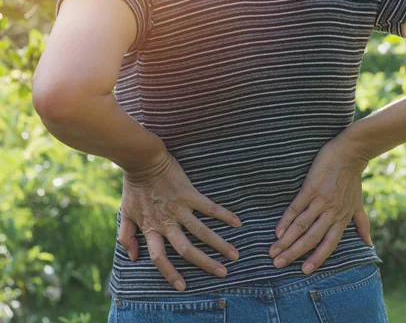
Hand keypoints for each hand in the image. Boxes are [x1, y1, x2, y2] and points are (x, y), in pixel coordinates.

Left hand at [117, 148, 242, 291]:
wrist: (142, 161)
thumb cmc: (134, 187)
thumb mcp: (125, 213)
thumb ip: (126, 236)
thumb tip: (133, 257)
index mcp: (151, 228)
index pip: (159, 258)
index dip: (169, 274)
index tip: (182, 286)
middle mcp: (167, 222)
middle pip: (186, 250)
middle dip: (206, 263)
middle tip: (222, 273)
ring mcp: (180, 208)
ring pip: (202, 232)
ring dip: (220, 244)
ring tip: (235, 254)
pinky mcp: (190, 194)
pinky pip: (210, 207)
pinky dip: (224, 215)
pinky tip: (238, 222)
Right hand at [269, 133, 371, 273]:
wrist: (350, 152)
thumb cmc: (353, 177)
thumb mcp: (358, 203)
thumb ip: (361, 223)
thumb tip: (368, 243)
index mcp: (342, 218)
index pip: (329, 243)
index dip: (317, 258)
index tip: (304, 271)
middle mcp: (332, 212)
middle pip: (312, 238)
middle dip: (294, 253)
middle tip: (278, 264)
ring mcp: (321, 200)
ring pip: (302, 225)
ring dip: (286, 240)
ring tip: (273, 251)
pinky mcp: (311, 188)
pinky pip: (297, 207)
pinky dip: (286, 220)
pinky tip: (277, 231)